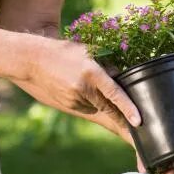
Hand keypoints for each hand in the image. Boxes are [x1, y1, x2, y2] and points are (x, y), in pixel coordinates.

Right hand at [13, 36, 140, 138]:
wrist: (35, 61)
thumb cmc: (65, 52)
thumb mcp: (88, 51)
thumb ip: (106, 64)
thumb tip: (121, 75)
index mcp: (92, 73)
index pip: (114, 94)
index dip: (128, 108)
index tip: (138, 121)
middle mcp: (83, 88)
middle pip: (108, 106)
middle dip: (121, 115)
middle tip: (134, 122)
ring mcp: (74, 99)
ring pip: (97, 106)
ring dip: (102, 102)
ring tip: (89, 84)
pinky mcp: (68, 105)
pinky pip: (86, 107)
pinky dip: (90, 102)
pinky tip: (81, 89)